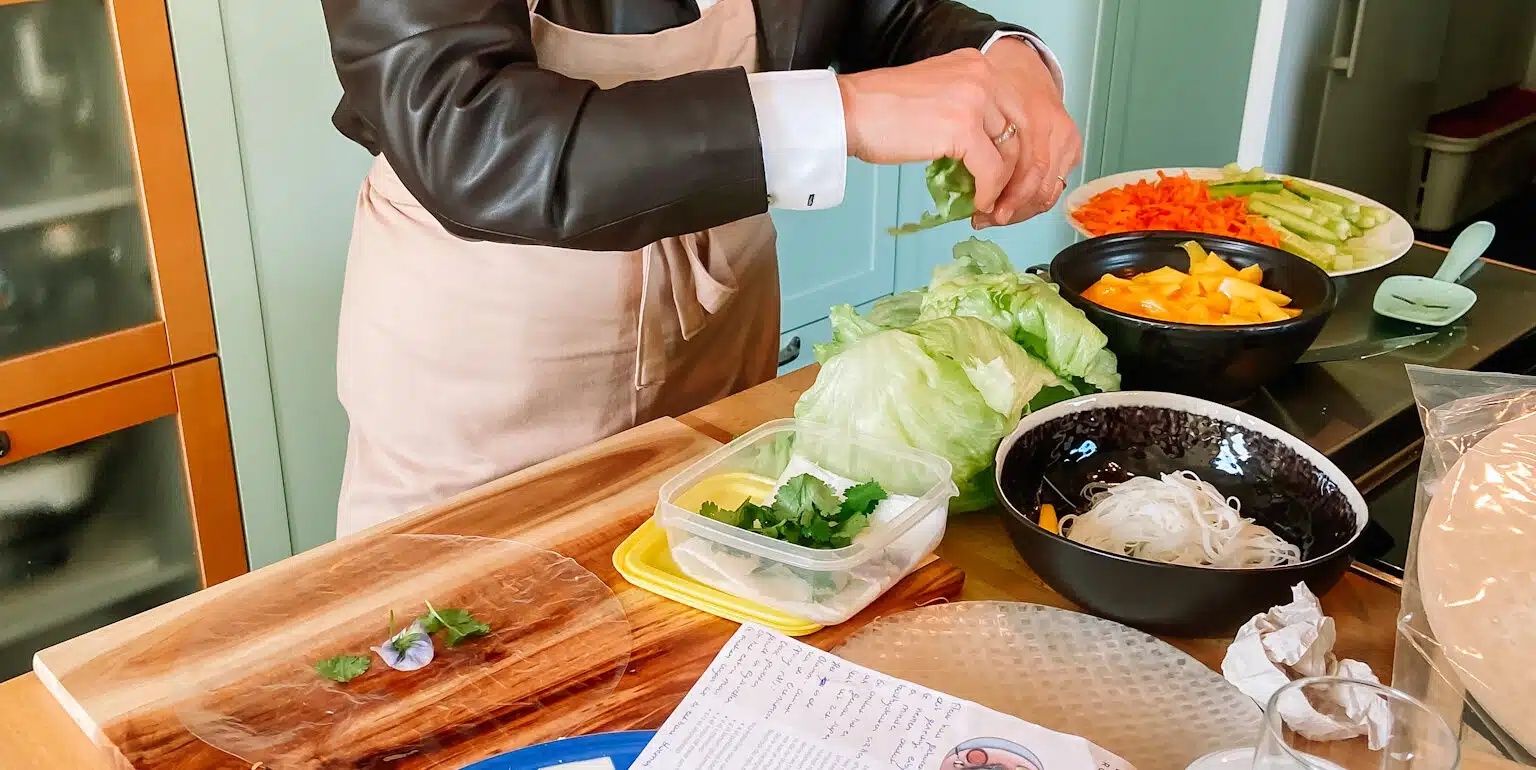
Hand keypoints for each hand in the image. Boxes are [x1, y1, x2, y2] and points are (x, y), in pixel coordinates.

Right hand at [837, 49, 1014, 213]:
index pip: (1015, 109)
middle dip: (1015, 169)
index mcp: (976, 64)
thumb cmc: (880, 109)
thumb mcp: (935, 94)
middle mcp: (981, 75)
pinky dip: (987, 191)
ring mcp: (974, 100)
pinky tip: (977, 202)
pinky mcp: (963, 128)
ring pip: (1009, 152)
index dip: (1016, 147)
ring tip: (990, 202)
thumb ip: (966, 111)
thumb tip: (987, 150)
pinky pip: (991, 170)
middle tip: (1005, 194)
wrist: (849, 112)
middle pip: (1019, 130)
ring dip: (1003, 184)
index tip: (1008, 173)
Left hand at [974, 38, 1082, 227]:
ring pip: (1049, 189)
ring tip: (996, 215)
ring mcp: (1066, 134)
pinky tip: (1013, 204)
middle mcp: (1053, 124)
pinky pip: (1055, 183)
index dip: (1001, 195)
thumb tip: (957, 190)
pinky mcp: (1072, 144)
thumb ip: (967, 142)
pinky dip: (1033, 199)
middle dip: (1011, 208)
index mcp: (1029, 114)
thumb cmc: (992, 87)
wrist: (1019, 65)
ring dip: (1022, 209)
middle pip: (1038, 183)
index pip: (1025, 169)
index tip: (978, 211)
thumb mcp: (971, 107)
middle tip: (986, 218)